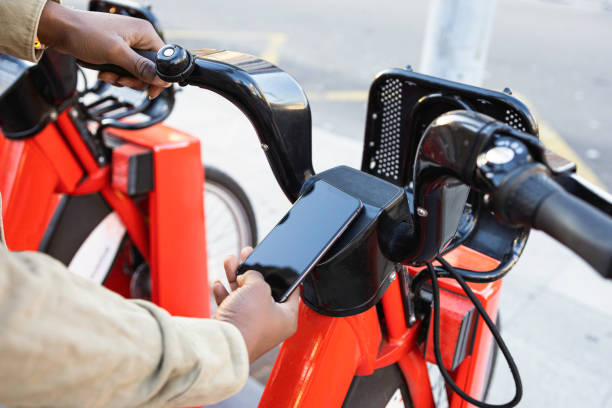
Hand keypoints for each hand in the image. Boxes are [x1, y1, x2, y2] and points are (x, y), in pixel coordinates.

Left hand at [37, 2, 168, 98]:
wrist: (59, 30)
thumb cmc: (85, 33)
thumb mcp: (116, 53)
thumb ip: (141, 68)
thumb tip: (162, 80)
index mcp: (144, 33)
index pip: (163, 60)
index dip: (158, 78)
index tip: (149, 90)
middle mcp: (138, 38)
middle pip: (149, 70)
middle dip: (134, 79)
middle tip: (121, 80)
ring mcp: (127, 45)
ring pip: (135, 72)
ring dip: (121, 78)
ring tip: (108, 74)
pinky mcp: (116, 51)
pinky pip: (123, 70)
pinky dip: (114, 75)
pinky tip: (103, 72)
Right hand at [213, 247, 299, 362]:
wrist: (222, 344)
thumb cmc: (247, 320)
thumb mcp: (258, 286)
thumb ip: (256, 275)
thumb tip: (247, 275)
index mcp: (287, 317)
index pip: (291, 290)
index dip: (283, 273)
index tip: (277, 261)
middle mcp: (271, 324)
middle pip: (263, 291)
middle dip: (253, 271)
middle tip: (248, 255)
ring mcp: (251, 327)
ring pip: (245, 296)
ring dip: (236, 277)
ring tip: (229, 261)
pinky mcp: (234, 329)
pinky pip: (232, 307)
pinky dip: (225, 294)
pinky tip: (219, 285)